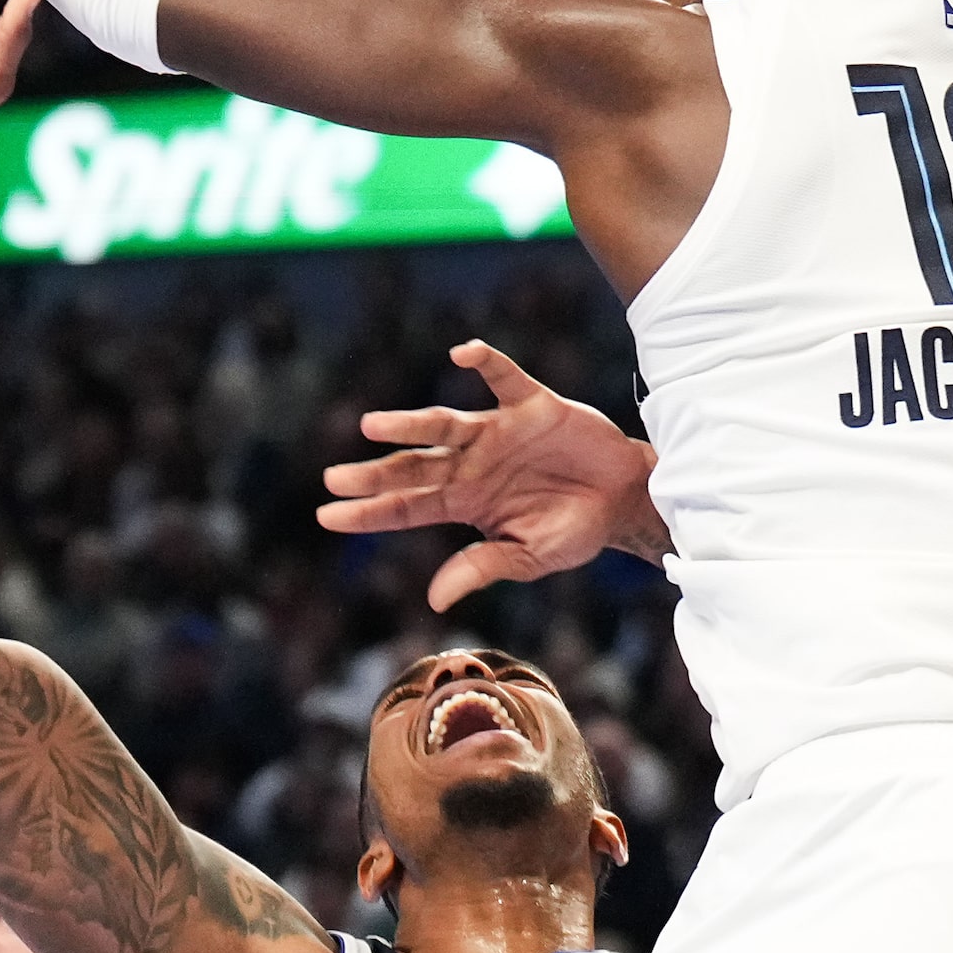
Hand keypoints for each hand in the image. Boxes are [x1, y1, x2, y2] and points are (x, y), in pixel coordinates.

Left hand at [318, 340, 664, 611]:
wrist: (625, 500)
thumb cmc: (574, 531)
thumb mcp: (528, 558)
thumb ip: (483, 568)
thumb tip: (434, 599)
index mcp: (466, 501)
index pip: (407, 507)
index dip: (368, 513)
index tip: (327, 515)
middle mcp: (472, 463)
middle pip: (414, 466)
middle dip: (375, 473)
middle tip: (334, 479)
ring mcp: (499, 432)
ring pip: (443, 425)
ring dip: (409, 425)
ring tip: (371, 427)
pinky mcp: (533, 405)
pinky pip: (504, 378)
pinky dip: (486, 362)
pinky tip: (462, 353)